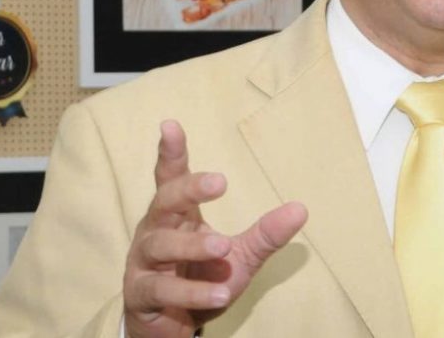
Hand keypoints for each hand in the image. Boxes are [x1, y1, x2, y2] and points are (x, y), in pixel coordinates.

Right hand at [123, 120, 307, 337]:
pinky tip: (220, 294)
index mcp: (178, 216)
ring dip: (194, 246)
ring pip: (161, 246)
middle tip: (220, 181)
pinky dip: (192, 292)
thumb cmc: (203, 279)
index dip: (171, 152)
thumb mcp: (241, 255)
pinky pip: (162, 290)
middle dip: (188, 189)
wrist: (176, 327)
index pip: (170, 178)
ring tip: (225, 247)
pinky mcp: (141, 295)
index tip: (170, 124)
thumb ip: (266, 233)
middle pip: (164, 201)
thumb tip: (301, 208)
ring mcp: (143, 264)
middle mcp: (155, 232)